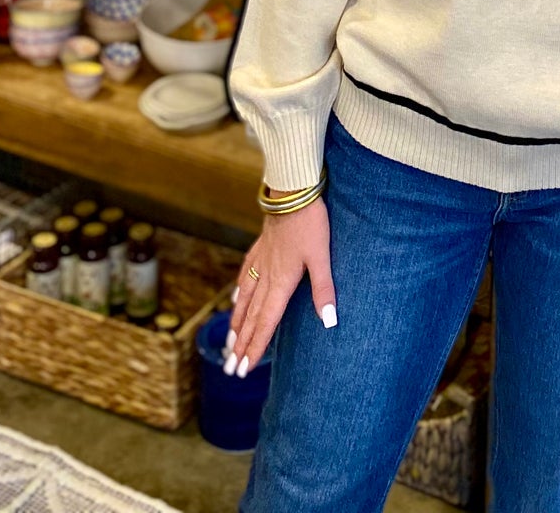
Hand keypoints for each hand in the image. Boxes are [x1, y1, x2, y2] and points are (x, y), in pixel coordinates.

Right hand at [226, 199, 335, 375]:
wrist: (292, 191)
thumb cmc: (310, 223)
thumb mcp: (321, 256)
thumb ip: (324, 289)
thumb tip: (330, 322)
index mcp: (281, 282)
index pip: (266, 323)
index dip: (255, 347)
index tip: (243, 369)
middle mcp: (266, 276)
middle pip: (252, 316)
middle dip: (242, 344)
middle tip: (230, 369)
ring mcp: (261, 260)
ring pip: (245, 298)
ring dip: (238, 323)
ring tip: (229, 342)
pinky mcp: (260, 247)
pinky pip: (246, 275)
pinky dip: (240, 291)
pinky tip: (236, 297)